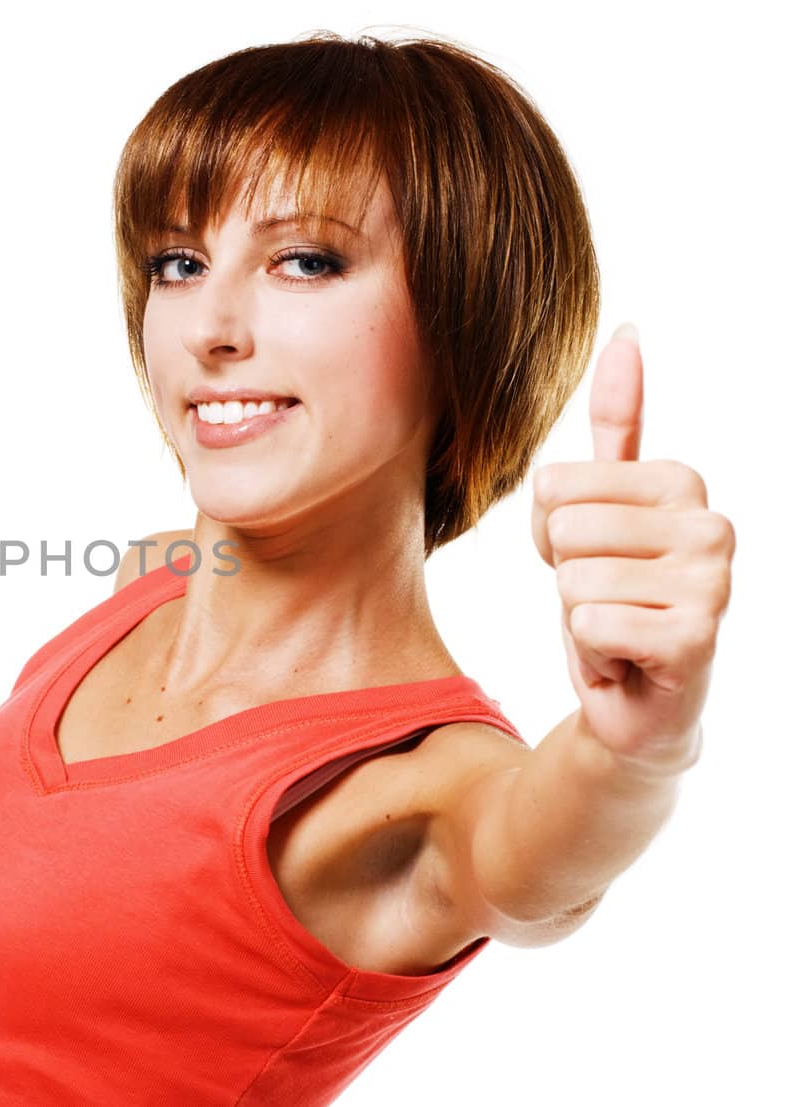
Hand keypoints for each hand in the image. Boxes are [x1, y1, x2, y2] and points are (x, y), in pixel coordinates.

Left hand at [530, 323, 734, 772]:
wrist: (638, 703)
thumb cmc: (615, 599)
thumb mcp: (604, 508)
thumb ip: (618, 427)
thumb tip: (626, 331)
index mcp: (683, 483)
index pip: (554, 484)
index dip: (549, 532)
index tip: (592, 559)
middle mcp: (712, 525)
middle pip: (562, 528)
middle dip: (563, 576)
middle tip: (602, 601)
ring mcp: (713, 583)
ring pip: (572, 580)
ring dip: (578, 619)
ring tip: (617, 630)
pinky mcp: (697, 639)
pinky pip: (589, 626)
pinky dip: (592, 655)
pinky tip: (627, 661)